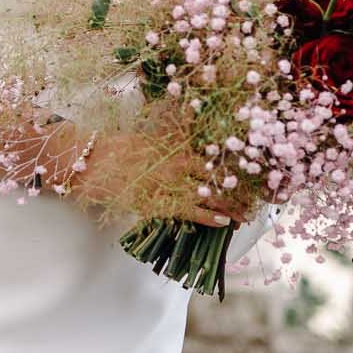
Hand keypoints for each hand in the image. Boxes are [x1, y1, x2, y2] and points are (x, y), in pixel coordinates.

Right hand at [72, 129, 237, 227]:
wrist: (98, 163)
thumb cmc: (124, 150)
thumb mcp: (155, 139)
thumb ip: (177, 141)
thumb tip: (197, 129)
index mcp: (180, 151)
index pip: (217, 161)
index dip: (236, 171)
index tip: (251, 177)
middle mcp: (180, 168)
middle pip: (219, 181)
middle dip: (238, 192)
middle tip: (255, 201)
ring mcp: (172, 187)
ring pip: (210, 198)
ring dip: (230, 208)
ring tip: (245, 217)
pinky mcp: (160, 204)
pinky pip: (190, 213)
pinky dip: (208, 217)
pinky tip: (223, 222)